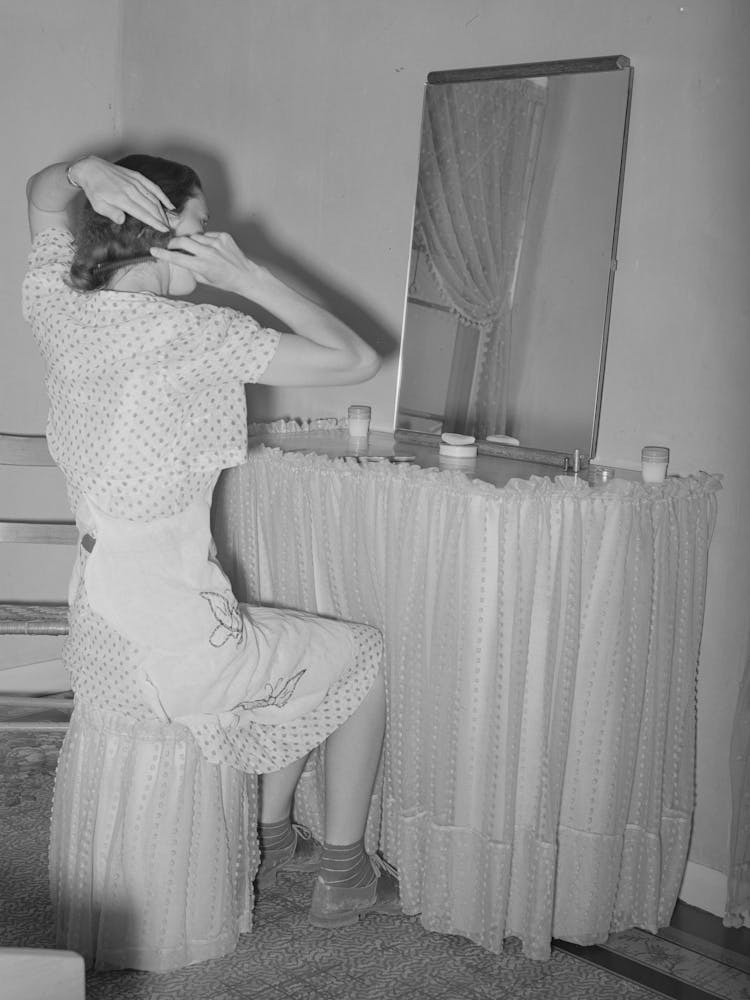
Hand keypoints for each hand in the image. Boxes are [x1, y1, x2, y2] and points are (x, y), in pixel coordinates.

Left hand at [71, 156, 173, 230]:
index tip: (164, 230)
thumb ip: (111, 213)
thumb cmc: (94, 189)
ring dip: (163, 210)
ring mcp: (135, 182)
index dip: (155, 222)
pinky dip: (162, 196)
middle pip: (151, 207)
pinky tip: (169, 204)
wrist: (91, 168)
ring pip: (154, 198)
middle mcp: (131, 190)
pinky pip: (153, 187)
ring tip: (168, 221)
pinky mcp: (137, 176)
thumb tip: (122, 220)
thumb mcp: (98, 205)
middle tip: (169, 229)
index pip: (143, 213)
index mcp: (122, 198)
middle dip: (162, 219)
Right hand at [150, 232, 265, 295]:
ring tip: (196, 249)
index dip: (163, 254)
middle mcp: (208, 253)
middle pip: (183, 241)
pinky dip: (205, 240)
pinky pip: (207, 235)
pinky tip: (211, 248)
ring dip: (191, 241)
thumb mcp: (206, 280)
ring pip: (195, 236)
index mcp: (202, 266)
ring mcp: (216, 243)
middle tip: (171, 245)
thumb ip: (192, 269)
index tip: (153, 250)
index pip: (177, 258)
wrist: (246, 275)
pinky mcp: (223, 236)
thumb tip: (181, 260)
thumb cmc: (225, 281)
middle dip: (173, 242)